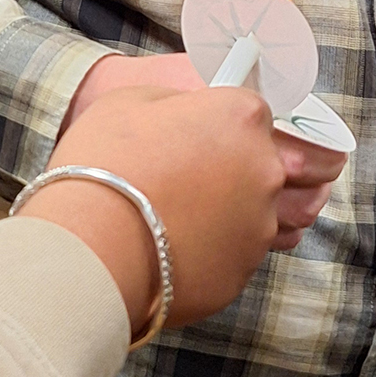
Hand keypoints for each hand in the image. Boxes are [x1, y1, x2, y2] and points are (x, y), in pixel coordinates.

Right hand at [61, 53, 343, 251]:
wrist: (87, 246)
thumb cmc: (102, 163)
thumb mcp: (131, 102)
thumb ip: (178, 104)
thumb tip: (189, 116)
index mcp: (242, 118)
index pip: (260, 111)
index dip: (234, 120)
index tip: (210, 130)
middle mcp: (266, 170)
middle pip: (288, 166)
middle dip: (260, 167)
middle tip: (217, 173)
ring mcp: (259, 227)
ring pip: (271, 216)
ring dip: (244, 212)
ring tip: (197, 215)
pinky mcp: (242, 274)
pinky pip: (239, 256)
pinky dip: (217, 251)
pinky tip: (180, 246)